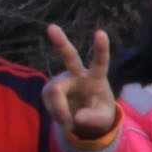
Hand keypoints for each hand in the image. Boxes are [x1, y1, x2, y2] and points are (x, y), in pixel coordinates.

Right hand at [40, 25, 120, 142]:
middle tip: (51, 27)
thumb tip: (76, 119)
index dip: (101, 48)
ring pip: (55, 93)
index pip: (100, 62)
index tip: (101, 33)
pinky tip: (64, 117)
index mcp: (96, 78)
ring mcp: (62, 80)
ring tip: (70, 124)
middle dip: (60, 42)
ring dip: (61, 111)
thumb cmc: (98, 113)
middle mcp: (78, 74)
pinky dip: (56, 115)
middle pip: (69, 56)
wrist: (86, 116)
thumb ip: (92, 119)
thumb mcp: (102, 120)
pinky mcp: (50, 90)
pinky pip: (49, 104)